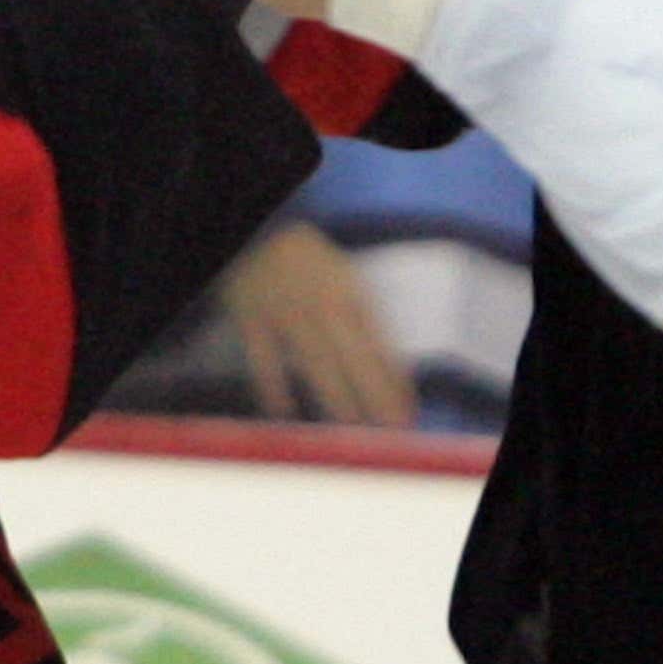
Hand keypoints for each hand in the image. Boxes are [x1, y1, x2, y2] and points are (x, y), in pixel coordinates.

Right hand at [220, 222, 416, 425]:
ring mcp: (287, 315)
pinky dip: (272, 384)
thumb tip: (392, 369)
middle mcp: (322, 307)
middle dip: (374, 395)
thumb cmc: (310, 261)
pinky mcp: (254, 320)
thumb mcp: (347, 279)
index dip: (394, 379)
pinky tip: (282, 411)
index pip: (379, 344)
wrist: (263, 233)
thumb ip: (365, 319)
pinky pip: (263, 357)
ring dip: (334, 395)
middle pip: (352, 358)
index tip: (408, 411)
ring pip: (314, 361)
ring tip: (351, 427)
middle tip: (391, 429)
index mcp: (349, 295)